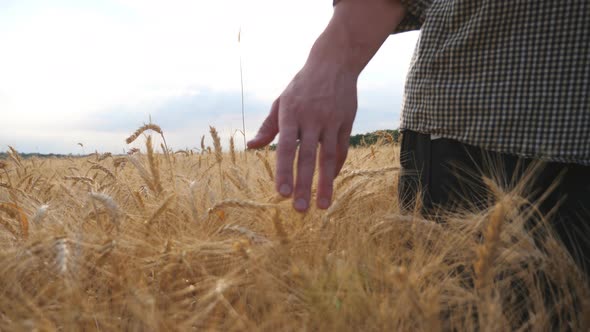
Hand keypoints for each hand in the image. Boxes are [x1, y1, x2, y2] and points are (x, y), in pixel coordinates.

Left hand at [247, 61, 357, 211]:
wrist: (334, 63)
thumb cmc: (302, 86)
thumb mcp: (282, 102)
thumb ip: (268, 127)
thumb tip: (251, 147)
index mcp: (291, 113)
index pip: (285, 147)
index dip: (284, 171)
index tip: (282, 193)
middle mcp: (311, 118)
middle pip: (308, 157)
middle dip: (304, 185)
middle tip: (300, 210)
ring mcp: (331, 120)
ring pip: (328, 157)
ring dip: (325, 184)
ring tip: (322, 206)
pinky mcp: (346, 122)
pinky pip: (341, 150)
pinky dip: (336, 168)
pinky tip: (330, 183)